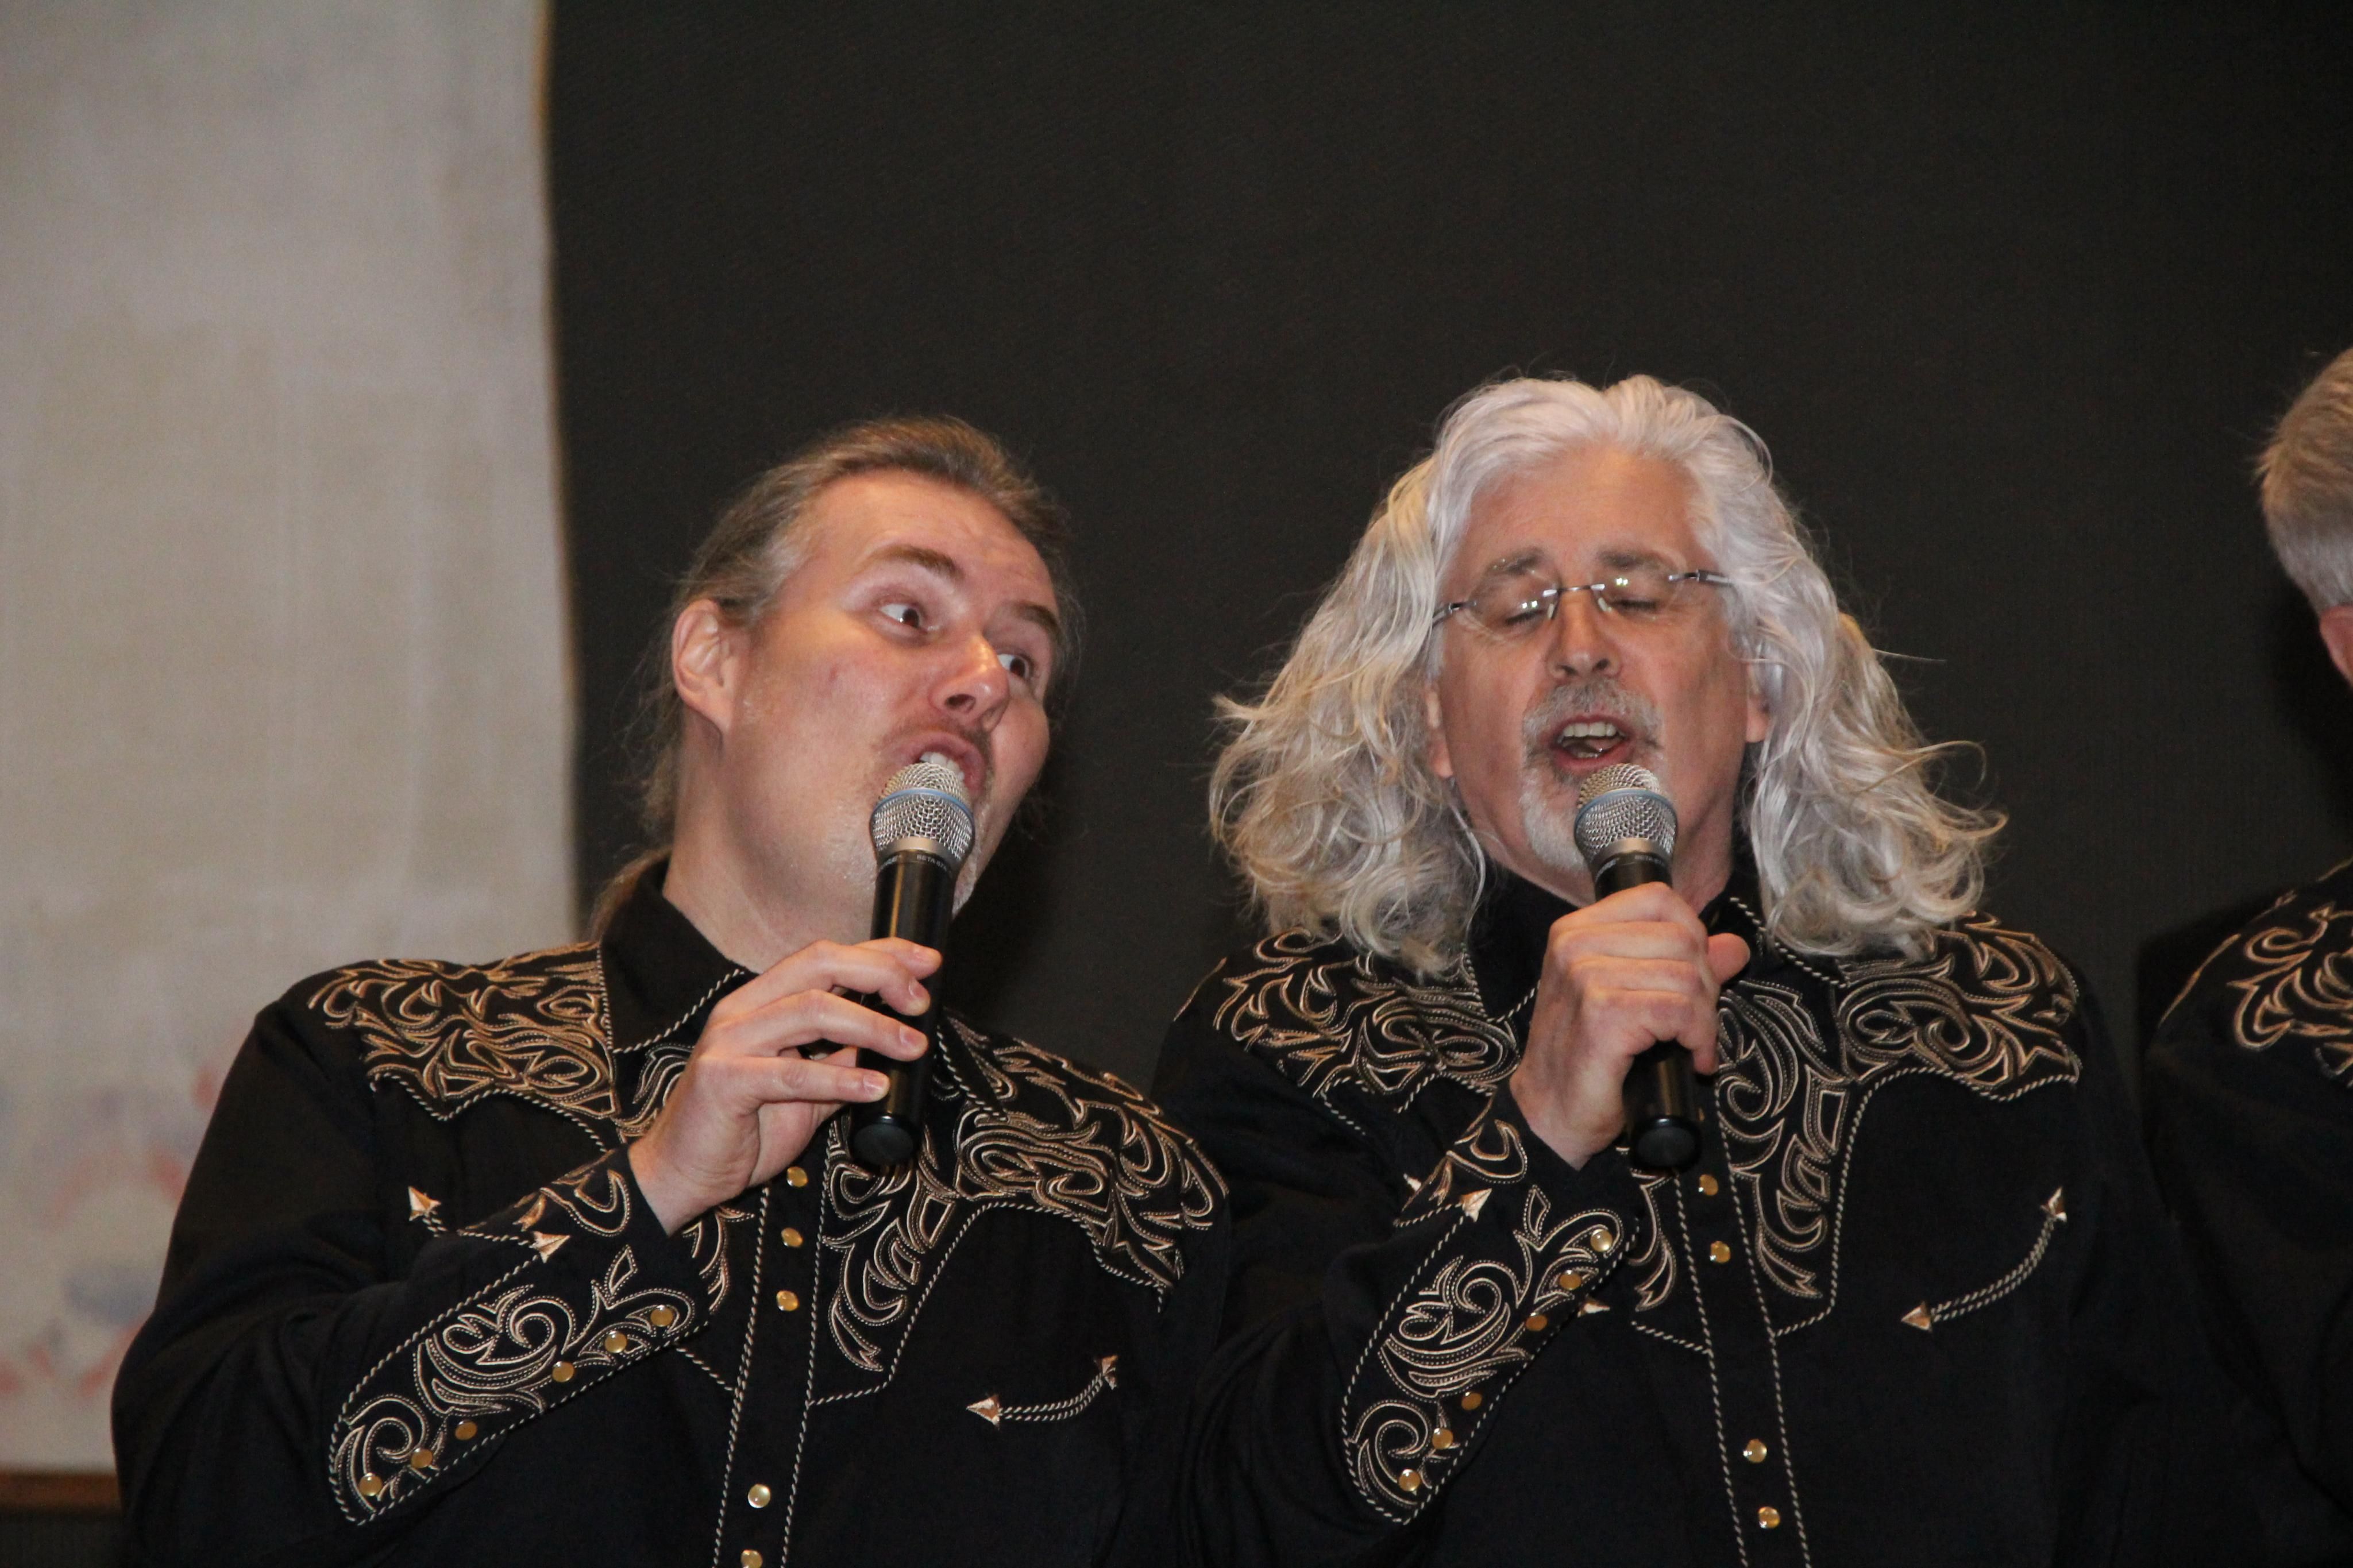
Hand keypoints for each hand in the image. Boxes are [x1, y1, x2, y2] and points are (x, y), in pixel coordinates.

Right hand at [628, 939, 938, 1232]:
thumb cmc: (743, 1131)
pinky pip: (792, 1073)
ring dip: (873, 1026)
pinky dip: (841, 1079)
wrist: (683, 1174)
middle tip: (921, 1002)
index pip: (825, 957)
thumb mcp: (806, 1091)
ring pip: (811, 1010)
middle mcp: (742, 1010)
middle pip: (820, 966)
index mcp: (761, 1002)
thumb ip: (840, 1062)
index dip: (880, 953)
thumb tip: (892, 1041)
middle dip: (881, 975)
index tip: (928, 961)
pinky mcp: (723, 1080)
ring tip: (913, 1047)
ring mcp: (728, 1042)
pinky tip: (875, 1087)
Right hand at [1509, 882, 1749, 1169]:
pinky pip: (1681, 1010)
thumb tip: (1733, 946)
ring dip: (1704, 1019)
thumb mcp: (1632, 998)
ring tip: (1691, 1045)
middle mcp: (1575, 945)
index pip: (1659, 900)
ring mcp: (1585, 977)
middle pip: (1682, 938)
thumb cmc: (1587, 1058)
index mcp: (1576, 931)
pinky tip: (1692, 1059)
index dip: (1693, 937)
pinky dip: (1700, 1038)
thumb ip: (1680, 964)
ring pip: (1688, 976)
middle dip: (1705, 985)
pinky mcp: (1603, 1015)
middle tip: (1693, 1023)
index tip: (1690, 980)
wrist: (1550, 1114)